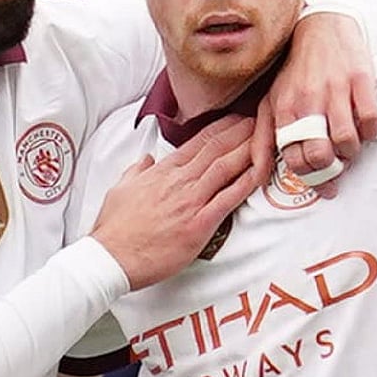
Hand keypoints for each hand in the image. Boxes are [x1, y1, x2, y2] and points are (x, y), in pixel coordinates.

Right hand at [90, 116, 263, 289]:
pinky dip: (247, 183)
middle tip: (261, 118)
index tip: (236, 118)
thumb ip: (137, 170)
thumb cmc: (115, 228)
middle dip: (241, 131)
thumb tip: (147, 158)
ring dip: (248, 149)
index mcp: (163, 172)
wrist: (111, 258)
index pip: (198, 142)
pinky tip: (261, 172)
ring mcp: (191, 201)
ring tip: (266, 135)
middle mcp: (180, 181)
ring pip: (226, 167)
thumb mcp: (120, 189)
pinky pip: (229, 198)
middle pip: (217, 148)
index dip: (221, 127)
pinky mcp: (200, 224)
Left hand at [261, 12, 376, 177]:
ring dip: (352, 152)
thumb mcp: (270, 101)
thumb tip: (260, 176)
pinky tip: (364, 127)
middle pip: (321, 156)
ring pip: (347, 142)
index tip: (322, 180)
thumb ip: (262, 139)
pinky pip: (370, 120)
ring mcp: (335, 90)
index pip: (295, 160)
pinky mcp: (360, 80)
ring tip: (350, 146)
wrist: (320, 26)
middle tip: (339, 166)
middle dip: (332, 170)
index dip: (311, 177)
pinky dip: (370, 132)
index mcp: (284, 109)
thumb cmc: (294, 71)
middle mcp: (307, 101)